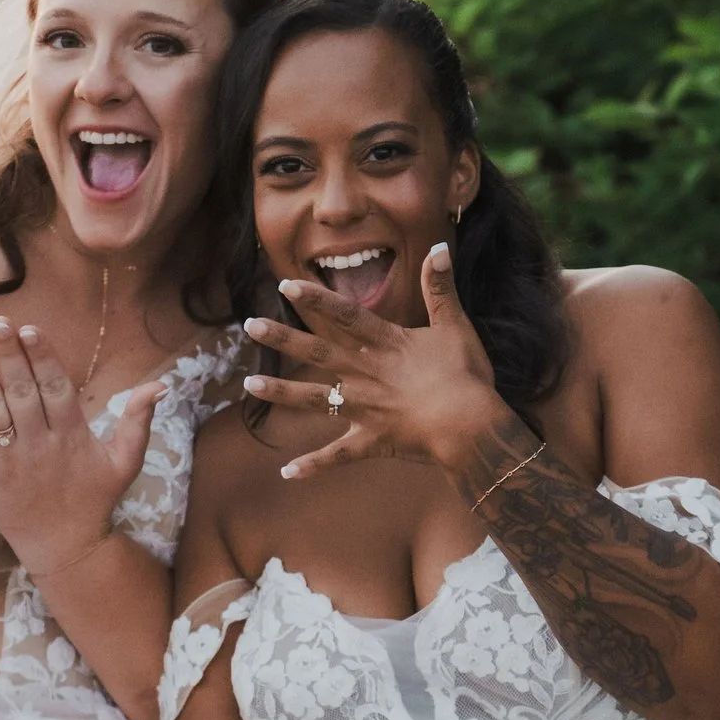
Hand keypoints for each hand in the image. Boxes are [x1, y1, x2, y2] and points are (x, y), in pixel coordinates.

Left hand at [0, 315, 160, 575]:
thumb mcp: (125, 462)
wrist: (65, 548)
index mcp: (72, 437)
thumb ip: (139, 420)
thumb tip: (160, 384)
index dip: (41, 356)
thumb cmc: (94, 499)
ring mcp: (10, 462)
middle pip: (21, 392)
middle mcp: (40, 446)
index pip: (55, 387)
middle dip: (8, 355)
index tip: (29, 329)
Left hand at [240, 244, 506, 481]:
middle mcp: (366, 373)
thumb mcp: (455, 325)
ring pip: (314, 400)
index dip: (315, 299)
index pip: (344, 315)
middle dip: (282, 338)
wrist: (471, 425)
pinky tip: (287, 472)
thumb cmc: (466, 375)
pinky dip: (313, 464)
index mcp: (386, 344)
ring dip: (281, 393)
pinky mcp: (371, 441)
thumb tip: (439, 247)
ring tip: (249, 385)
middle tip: (249, 325)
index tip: (285, 285)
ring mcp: (365, 409)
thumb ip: (440, 288)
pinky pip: (337, 455)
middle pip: (317, 352)